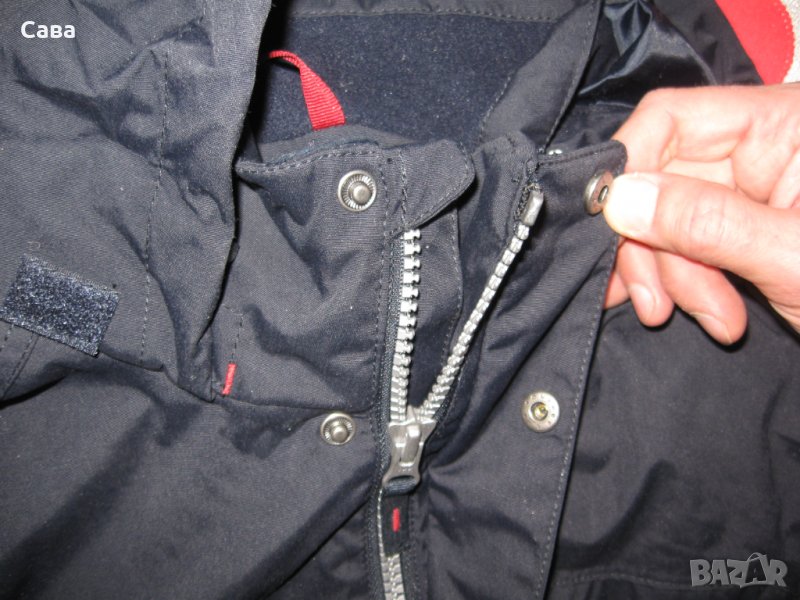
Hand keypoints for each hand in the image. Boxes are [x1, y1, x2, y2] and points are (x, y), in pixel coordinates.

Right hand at [603, 84, 799, 342]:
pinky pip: (685, 249)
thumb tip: (619, 199)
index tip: (611, 229)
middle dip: (655, 247)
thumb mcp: (796, 257)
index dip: (628, 168)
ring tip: (716, 321)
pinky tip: (714, 315)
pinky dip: (687, 285)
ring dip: (673, 277)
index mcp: (784, 125)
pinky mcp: (741, 231)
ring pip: (664, 221)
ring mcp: (749, 192)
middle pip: (659, 180)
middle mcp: (759, 149)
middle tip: (660, 305)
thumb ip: (707, 223)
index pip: (671, 119)